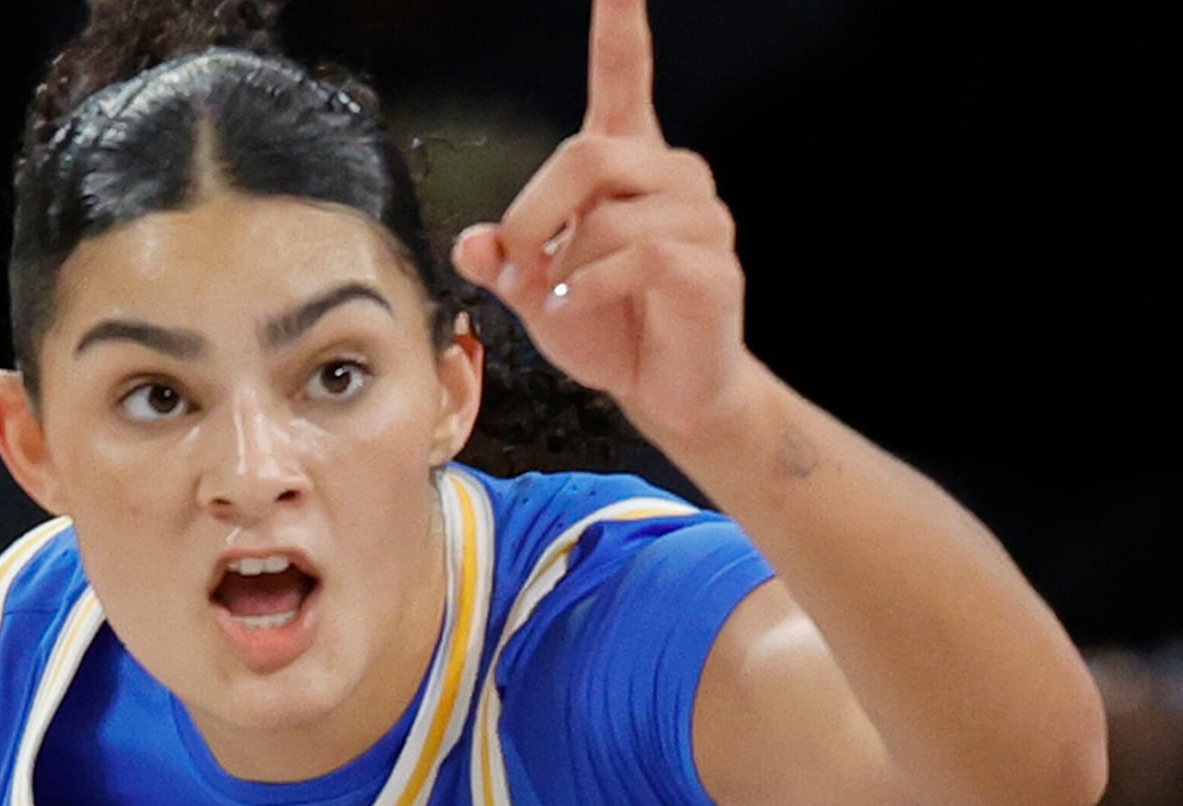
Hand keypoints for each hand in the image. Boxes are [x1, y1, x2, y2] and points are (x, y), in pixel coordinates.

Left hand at [449, 0, 759, 448]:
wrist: (669, 391)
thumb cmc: (611, 328)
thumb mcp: (538, 291)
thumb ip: (504, 260)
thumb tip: (471, 242)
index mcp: (628, 160)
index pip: (624, 71)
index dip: (620, 20)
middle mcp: (672, 173)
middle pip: (587, 152)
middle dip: (534, 211)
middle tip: (520, 259)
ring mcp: (700, 218)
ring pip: (609, 214)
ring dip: (565, 264)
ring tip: (562, 298)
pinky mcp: (712, 266)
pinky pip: (639, 257)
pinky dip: (591, 288)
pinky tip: (579, 308)